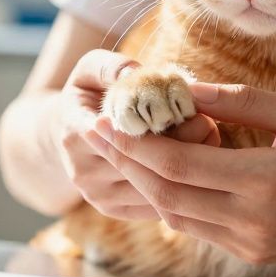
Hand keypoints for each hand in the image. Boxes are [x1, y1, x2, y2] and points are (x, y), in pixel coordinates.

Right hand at [53, 50, 216, 220]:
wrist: (63, 134)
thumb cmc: (87, 93)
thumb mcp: (91, 69)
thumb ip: (113, 66)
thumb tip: (137, 73)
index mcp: (74, 132)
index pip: (123, 133)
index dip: (162, 122)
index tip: (190, 107)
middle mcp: (83, 171)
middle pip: (143, 163)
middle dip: (183, 143)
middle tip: (211, 124)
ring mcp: (97, 195)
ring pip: (153, 188)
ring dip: (188, 168)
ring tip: (210, 141)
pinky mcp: (111, 210)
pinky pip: (154, 205)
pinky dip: (181, 187)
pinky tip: (200, 165)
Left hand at [92, 82, 275, 263]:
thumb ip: (239, 102)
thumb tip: (183, 86)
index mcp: (265, 182)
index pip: (178, 165)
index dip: (134, 144)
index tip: (106, 119)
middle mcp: (252, 221)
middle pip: (165, 194)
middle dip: (124, 161)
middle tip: (94, 131)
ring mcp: (250, 244)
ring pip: (174, 216)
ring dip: (141, 182)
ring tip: (115, 148)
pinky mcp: (251, 255)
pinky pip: (196, 227)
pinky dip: (169, 200)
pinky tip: (155, 172)